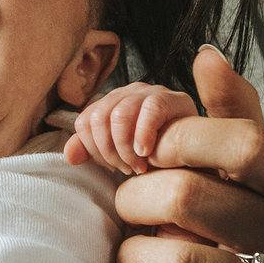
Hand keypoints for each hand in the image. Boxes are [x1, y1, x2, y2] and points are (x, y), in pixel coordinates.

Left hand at [64, 83, 197, 174]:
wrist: (193, 159)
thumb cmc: (154, 156)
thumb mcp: (118, 156)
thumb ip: (92, 151)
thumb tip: (70, 155)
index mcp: (111, 103)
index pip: (85, 121)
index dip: (93, 149)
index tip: (111, 167)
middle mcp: (128, 93)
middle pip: (99, 118)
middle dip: (109, 151)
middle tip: (126, 170)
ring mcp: (151, 92)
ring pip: (119, 115)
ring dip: (125, 148)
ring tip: (138, 166)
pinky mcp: (174, 99)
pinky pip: (150, 110)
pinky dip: (143, 136)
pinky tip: (147, 154)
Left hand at [115, 47, 263, 262]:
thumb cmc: (236, 236)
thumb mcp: (239, 176)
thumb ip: (227, 117)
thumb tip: (207, 55)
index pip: (245, 143)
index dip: (180, 140)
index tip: (148, 152)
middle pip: (190, 197)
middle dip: (135, 200)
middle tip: (127, 207)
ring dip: (134, 258)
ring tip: (133, 257)